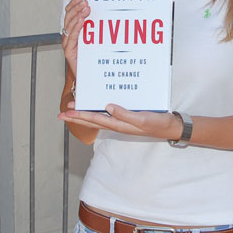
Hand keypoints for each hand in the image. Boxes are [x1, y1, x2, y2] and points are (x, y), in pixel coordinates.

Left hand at [58, 103, 183, 140]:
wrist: (170, 126)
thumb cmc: (157, 123)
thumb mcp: (141, 119)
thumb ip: (124, 114)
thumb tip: (108, 107)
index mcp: (118, 125)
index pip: (94, 119)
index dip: (80, 115)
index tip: (67, 112)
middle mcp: (117, 123)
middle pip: (92, 120)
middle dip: (77, 116)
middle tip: (62, 112)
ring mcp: (121, 121)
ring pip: (98, 117)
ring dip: (85, 113)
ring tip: (74, 108)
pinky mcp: (127, 117)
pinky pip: (107, 114)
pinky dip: (98, 110)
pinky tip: (96, 106)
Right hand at [61, 0, 90, 74]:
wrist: (89, 78)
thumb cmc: (94, 60)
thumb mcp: (97, 41)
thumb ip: (97, 30)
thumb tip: (107, 15)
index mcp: (74, 32)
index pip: (70, 14)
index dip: (74, 5)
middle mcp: (69, 37)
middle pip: (68, 18)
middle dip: (76, 8)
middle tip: (85, 2)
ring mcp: (68, 44)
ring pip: (69, 26)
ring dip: (77, 15)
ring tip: (85, 8)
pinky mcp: (69, 53)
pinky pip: (71, 37)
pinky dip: (76, 27)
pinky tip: (82, 20)